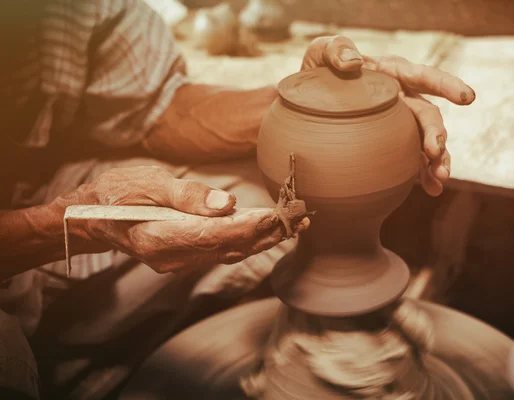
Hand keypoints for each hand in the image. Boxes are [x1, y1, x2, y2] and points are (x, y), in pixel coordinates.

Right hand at [61, 166, 307, 272]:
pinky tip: (269, 230)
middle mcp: (173, 258)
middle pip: (229, 247)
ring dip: (264, 238)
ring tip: (296, 223)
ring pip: (230, 252)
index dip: (251, 227)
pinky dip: (248, 240)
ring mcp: (179, 262)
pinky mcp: (186, 258)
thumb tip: (226, 204)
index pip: (215, 235)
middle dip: (268, 233)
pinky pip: (223, 251)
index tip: (280, 216)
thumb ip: (186, 196)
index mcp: (160, 238)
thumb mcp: (148, 183)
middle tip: (301, 217)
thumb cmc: (119, 194)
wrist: (96, 217)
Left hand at [301, 36, 475, 195]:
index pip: (425, 77)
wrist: (307, 102)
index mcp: (393, 75)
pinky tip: (431, 190)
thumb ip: (336, 50)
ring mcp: (400, 125)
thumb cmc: (319, 71)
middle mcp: (403, 100)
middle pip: (429, 117)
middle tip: (435, 154)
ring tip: (439, 180)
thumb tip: (354, 62)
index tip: (467, 98)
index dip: (447, 86)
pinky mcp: (391, 146)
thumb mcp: (322, 53)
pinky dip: (422, 175)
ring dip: (437, 161)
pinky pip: (412, 161)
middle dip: (437, 135)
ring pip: (427, 143)